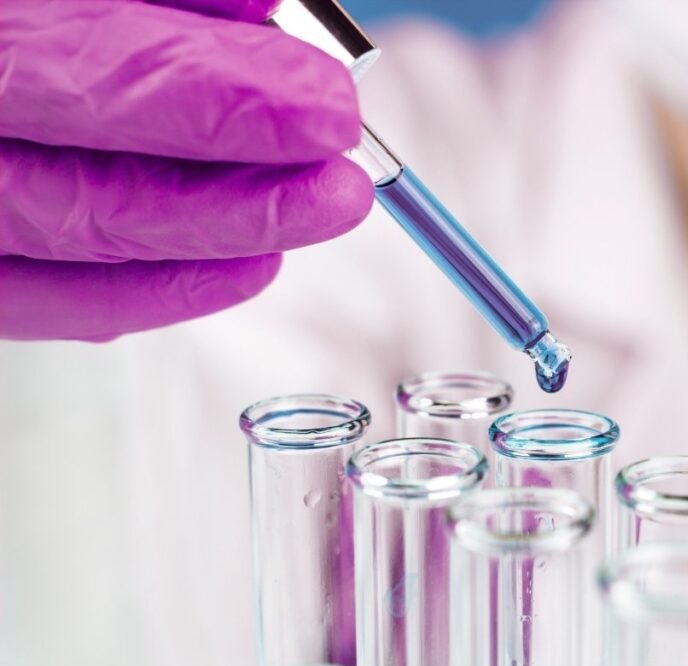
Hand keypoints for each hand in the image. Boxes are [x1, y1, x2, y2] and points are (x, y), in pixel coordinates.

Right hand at [0, 0, 373, 340]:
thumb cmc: (19, 8)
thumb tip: (264, 12)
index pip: (103, 75)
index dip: (225, 97)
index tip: (327, 105)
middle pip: (95, 195)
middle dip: (238, 193)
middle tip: (342, 184)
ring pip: (78, 254)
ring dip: (215, 243)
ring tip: (311, 215)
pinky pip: (47, 302)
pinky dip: (152, 290)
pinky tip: (244, 265)